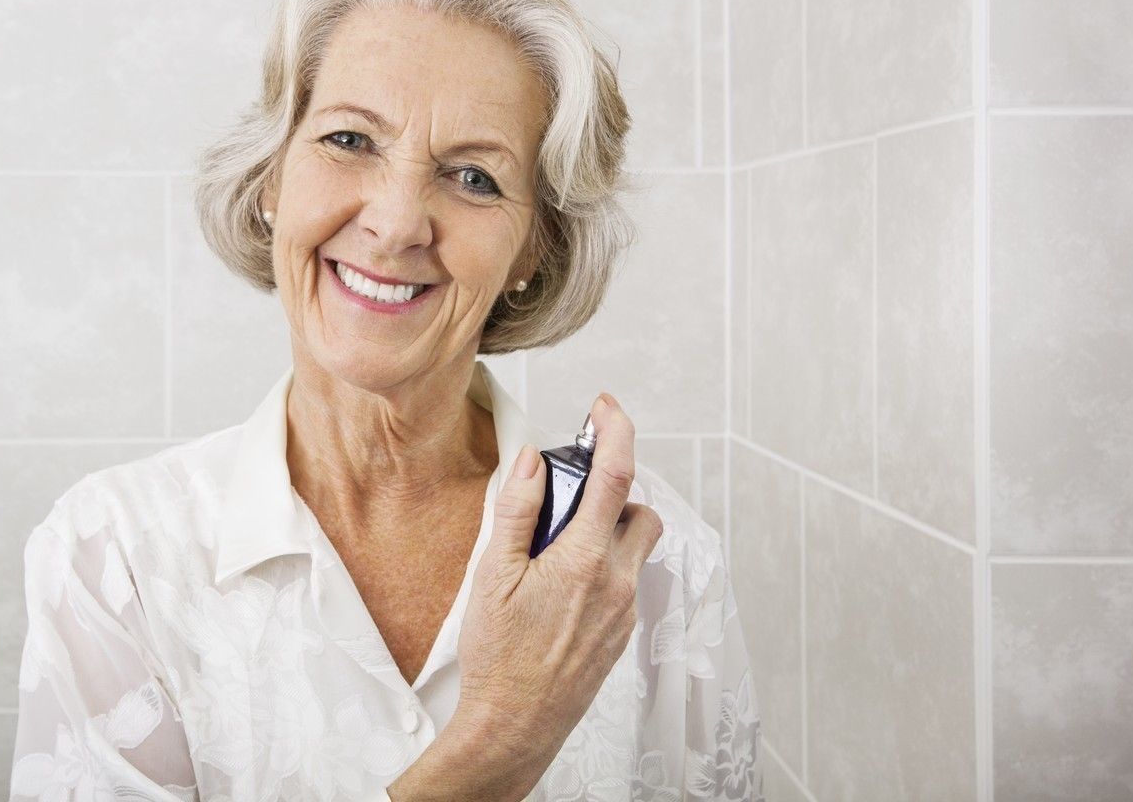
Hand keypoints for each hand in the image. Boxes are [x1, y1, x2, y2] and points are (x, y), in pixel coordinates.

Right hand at [450, 392, 663, 795]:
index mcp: (584, 560)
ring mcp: (624, 610)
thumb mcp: (492, 574)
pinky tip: (559, 584)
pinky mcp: (622, 633)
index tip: (605, 407)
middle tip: (569, 493)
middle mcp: (617, 582)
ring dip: (607, 530)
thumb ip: (515, 510)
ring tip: (557, 544)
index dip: (616, 431)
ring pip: (634, 547)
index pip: (616, 477)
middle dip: (614, 490)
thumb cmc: (498, 656)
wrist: (514, 726)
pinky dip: (601, 565)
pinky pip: (624, 581)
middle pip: (640, 510)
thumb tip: (531, 459)